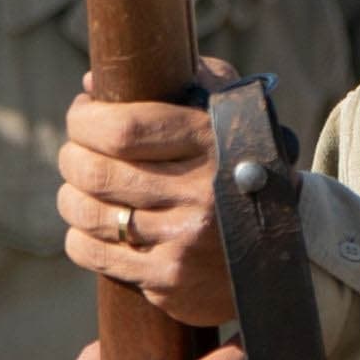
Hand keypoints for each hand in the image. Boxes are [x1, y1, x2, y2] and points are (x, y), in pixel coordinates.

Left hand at [59, 93, 234, 328]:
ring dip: (71, 197)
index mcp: (211, 143)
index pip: (121, 129)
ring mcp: (184, 241)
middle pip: (95, 171)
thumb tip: (95, 81)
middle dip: (71, 157)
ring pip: (88, 213)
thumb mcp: (229, 112)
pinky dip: (80, 237)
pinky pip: (93, 253)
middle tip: (75, 153)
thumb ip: (183, 79)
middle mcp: (199, 194)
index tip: (82, 115)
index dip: (85, 120)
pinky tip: (91, 227)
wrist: (289, 245)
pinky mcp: (170, 280)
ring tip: (80, 189)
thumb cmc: (243, 164)